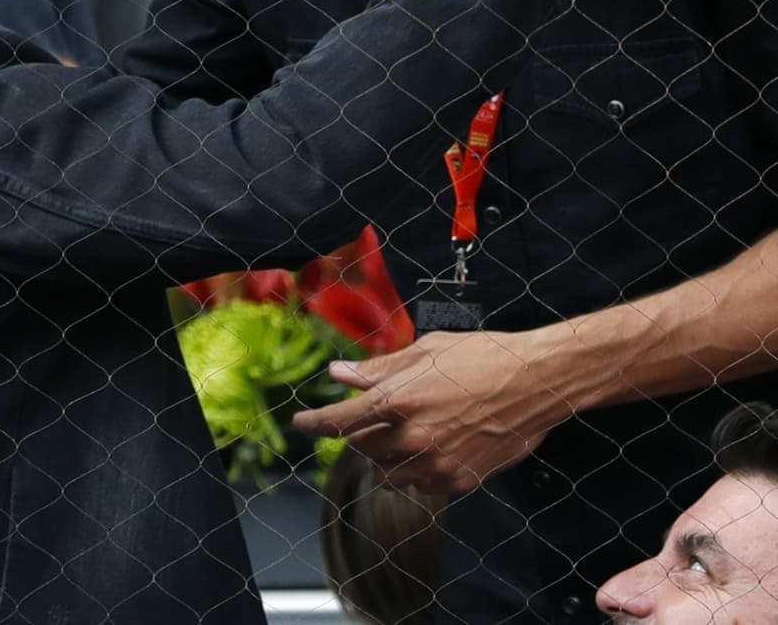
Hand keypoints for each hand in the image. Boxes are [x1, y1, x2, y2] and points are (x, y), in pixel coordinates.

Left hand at [291, 330, 570, 493]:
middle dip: (359, 433)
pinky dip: (415, 470)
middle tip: (372, 416)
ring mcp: (436, 462)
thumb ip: (379, 368)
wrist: (536, 381)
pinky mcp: (459, 480)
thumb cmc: (480, 356)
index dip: (315, 424)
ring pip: (387, 474)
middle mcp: (412, 436)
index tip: (301, 424)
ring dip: (383, 456)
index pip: (340, 421)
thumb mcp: (425, 351)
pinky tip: (429, 447)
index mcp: (398, 399)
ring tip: (401, 433)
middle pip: (362, 448)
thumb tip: (339, 374)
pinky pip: (420, 485)